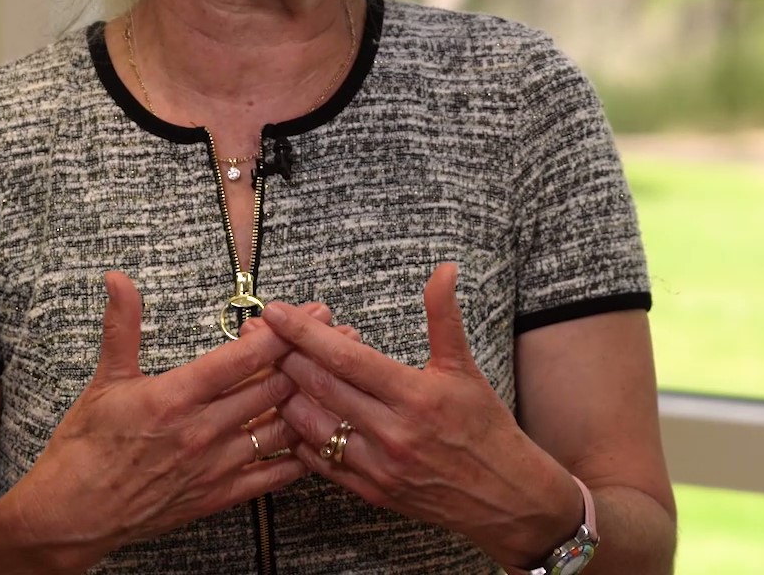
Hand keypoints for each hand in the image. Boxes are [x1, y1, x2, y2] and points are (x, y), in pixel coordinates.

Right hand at [0, 271, 325, 567]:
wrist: (71, 516)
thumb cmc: (84, 448)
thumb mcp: (104, 381)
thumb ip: (123, 326)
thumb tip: (119, 278)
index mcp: (176, 395)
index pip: (245, 357)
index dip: (284, 332)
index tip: (310, 313)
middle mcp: (202, 430)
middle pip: (273, 387)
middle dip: (309, 358)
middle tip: (340, 336)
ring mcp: (215, 466)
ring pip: (280, 428)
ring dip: (312, 401)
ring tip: (340, 378)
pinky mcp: (218, 496)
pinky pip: (272, 475)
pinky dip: (300, 455)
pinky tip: (319, 438)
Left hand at [262, 264, 583, 569]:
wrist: (506, 495)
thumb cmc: (486, 426)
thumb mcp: (465, 368)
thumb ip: (444, 317)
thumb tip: (444, 269)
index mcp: (414, 394)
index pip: (346, 358)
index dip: (304, 333)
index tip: (276, 312)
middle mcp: (392, 431)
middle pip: (320, 388)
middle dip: (283, 357)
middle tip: (257, 335)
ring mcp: (379, 465)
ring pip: (312, 428)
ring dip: (286, 397)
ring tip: (270, 372)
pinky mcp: (372, 492)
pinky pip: (321, 464)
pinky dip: (300, 439)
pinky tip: (290, 418)